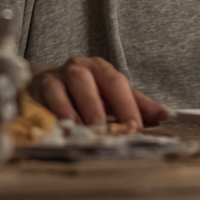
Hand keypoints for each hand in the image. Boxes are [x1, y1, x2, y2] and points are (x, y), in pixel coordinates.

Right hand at [28, 56, 169, 130]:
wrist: (44, 83)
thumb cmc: (85, 91)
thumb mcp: (111, 95)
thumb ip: (136, 104)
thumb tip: (165, 115)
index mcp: (100, 68)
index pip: (116, 82)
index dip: (126, 104)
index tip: (135, 127)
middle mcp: (77, 69)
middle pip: (86, 82)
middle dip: (95, 106)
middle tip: (102, 129)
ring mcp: (53, 79)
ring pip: (59, 91)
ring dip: (68, 111)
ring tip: (77, 131)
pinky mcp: (33, 92)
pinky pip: (38, 103)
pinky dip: (46, 117)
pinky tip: (53, 130)